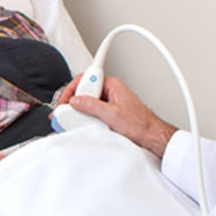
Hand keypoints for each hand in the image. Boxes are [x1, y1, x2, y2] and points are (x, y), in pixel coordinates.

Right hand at [58, 75, 176, 157]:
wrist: (151, 136)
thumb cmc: (140, 124)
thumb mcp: (112, 115)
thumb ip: (92, 106)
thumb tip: (76, 101)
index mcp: (112, 84)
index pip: (87, 78)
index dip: (73, 88)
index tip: (64, 99)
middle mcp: (111, 90)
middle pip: (85, 90)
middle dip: (73, 100)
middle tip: (64, 111)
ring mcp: (110, 101)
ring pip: (88, 101)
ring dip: (79, 110)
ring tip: (71, 118)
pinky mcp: (109, 111)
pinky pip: (93, 110)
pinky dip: (85, 116)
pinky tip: (82, 123)